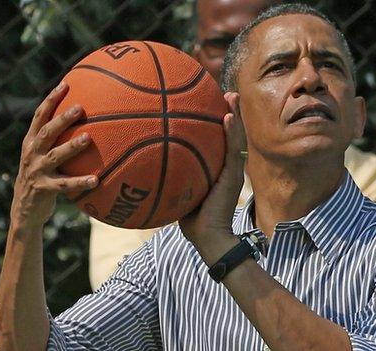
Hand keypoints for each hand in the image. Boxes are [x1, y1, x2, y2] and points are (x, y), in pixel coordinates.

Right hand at [10, 82, 97, 231]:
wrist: (24, 210)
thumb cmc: (41, 178)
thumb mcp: (43, 157)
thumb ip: (56, 141)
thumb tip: (87, 123)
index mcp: (31, 142)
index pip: (40, 116)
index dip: (51, 99)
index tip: (65, 84)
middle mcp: (32, 153)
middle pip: (47, 131)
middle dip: (62, 118)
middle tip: (80, 107)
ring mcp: (37, 170)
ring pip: (56, 155)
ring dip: (72, 146)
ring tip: (88, 138)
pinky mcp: (43, 188)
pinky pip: (65, 185)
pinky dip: (80, 182)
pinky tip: (96, 180)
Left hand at [179, 92, 246, 247]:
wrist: (208, 237)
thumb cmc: (190, 219)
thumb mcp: (176, 192)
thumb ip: (167, 175)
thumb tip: (139, 161)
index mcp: (215, 168)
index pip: (216, 140)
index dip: (214, 121)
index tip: (207, 102)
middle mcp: (226, 166)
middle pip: (230, 133)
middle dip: (229, 111)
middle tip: (224, 92)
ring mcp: (232, 171)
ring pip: (236, 137)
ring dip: (235, 115)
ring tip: (231, 96)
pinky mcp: (234, 176)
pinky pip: (234, 150)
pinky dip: (232, 132)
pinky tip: (227, 117)